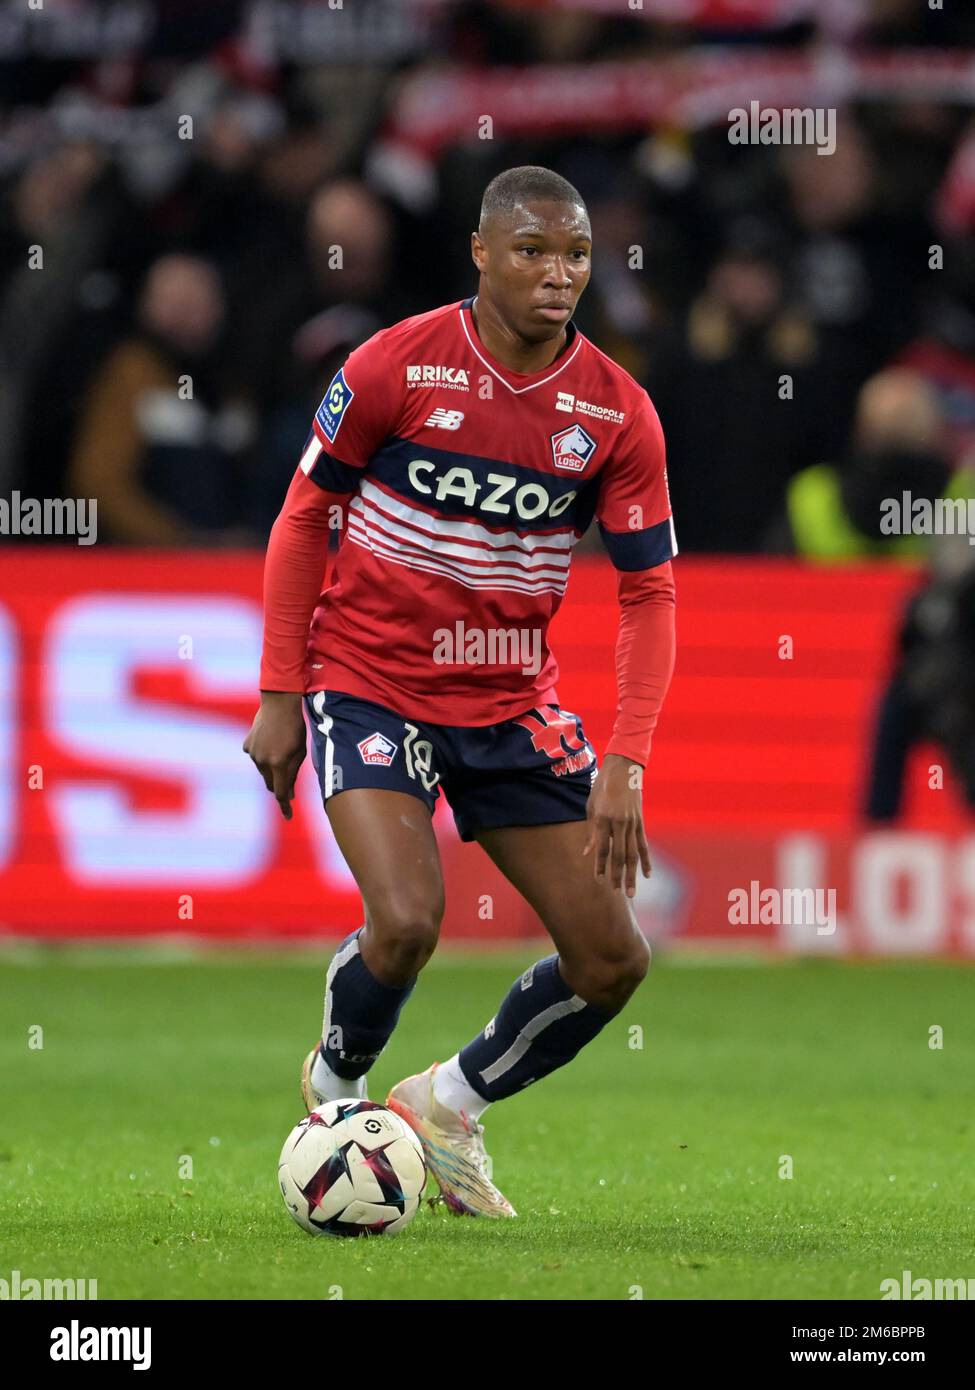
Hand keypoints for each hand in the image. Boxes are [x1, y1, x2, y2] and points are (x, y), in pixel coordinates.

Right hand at [243, 691, 306, 819]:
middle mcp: (262, 761)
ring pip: (263, 771)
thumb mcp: (299, 751)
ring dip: (272, 768)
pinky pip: (256, 757)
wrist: (278, 703)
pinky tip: (270, 742)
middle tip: (289, 779)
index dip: (284, 806)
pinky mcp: (246, 745)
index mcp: (278, 764)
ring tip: (281, 750)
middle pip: (270, 783)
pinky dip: (263, 756)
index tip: (288, 816)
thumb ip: (293, 773)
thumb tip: (288, 794)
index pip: (280, 793)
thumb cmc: (295, 728)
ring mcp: (252, 753)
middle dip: (279, 785)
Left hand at [583, 753, 651, 896]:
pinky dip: (646, 861)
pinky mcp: (640, 822)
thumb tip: (587, 853)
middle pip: (619, 855)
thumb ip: (591, 831)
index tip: (598, 879)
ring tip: (631, 892)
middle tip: (617, 893)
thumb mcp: (591, 805)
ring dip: (632, 874)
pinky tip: (648, 874)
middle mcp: (620, 823)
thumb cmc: (602, 786)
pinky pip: (644, 845)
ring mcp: (633, 823)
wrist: (623, 768)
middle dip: (617, 875)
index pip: (602, 848)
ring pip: (633, 854)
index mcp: (604, 818)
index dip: (600, 865)